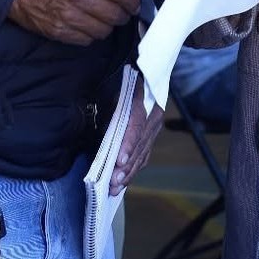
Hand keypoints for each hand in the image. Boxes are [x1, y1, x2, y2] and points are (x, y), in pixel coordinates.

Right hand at [8, 0, 139, 45]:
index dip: (133, 1)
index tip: (134, 4)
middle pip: (115, 15)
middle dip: (122, 15)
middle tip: (121, 13)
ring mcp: (69, 17)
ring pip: (103, 31)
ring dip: (106, 27)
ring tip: (101, 19)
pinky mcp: (59, 32)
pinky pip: (86, 41)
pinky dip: (90, 35)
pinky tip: (86, 26)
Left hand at [110, 76, 163, 193]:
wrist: (146, 71)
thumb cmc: (125, 82)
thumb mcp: (115, 92)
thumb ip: (112, 111)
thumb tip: (102, 134)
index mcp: (144, 102)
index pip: (136, 127)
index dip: (128, 145)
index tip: (119, 161)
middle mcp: (154, 117)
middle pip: (140, 146)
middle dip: (126, 167)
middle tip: (113, 183)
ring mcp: (155, 127)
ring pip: (143, 153)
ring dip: (130, 172)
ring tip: (116, 187)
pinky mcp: (153, 134)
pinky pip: (145, 154)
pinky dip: (134, 168)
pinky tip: (125, 180)